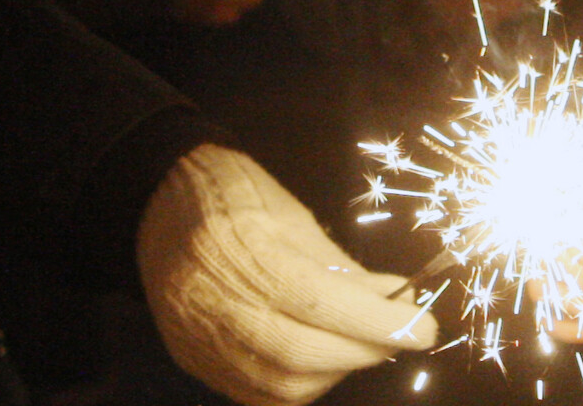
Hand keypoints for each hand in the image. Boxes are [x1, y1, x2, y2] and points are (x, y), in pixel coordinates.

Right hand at [138, 144, 438, 405]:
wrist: (159, 201)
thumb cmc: (239, 197)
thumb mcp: (297, 218)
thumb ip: (344, 268)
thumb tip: (398, 298)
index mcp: (240, 248)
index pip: (320, 302)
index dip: (378, 322)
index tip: (423, 327)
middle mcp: (214, 300)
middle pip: (300, 353)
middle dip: (365, 350)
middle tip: (402, 335)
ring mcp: (198, 337)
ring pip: (280, 384)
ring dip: (337, 372)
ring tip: (363, 345)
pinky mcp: (192, 359)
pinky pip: (255, 395)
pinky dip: (301, 387)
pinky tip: (325, 363)